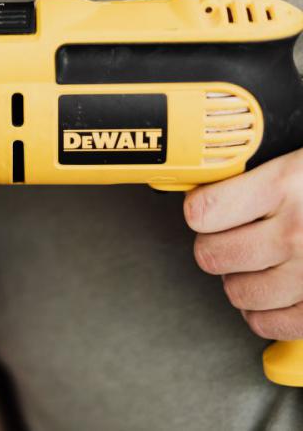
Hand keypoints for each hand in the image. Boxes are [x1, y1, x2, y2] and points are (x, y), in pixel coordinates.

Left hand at [185, 149, 302, 339]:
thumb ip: (266, 170)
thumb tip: (214, 176)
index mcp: (288, 184)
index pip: (203, 211)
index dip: (201, 210)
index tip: (210, 209)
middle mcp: (298, 231)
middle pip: (212, 256)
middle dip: (215, 248)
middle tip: (229, 238)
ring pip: (237, 293)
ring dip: (240, 281)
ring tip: (257, 266)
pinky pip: (270, 324)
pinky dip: (264, 314)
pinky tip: (275, 294)